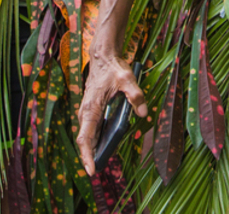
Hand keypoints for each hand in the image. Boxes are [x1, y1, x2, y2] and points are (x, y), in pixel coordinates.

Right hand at [76, 49, 146, 175]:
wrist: (103, 57)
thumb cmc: (112, 68)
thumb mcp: (127, 78)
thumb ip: (135, 95)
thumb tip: (143, 112)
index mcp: (90, 108)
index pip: (85, 138)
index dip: (87, 156)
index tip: (91, 170)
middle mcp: (85, 112)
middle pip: (85, 141)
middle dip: (90, 157)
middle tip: (99, 171)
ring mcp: (87, 112)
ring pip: (88, 136)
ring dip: (93, 149)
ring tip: (102, 163)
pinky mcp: (91, 110)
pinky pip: (92, 129)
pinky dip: (96, 140)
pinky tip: (105, 146)